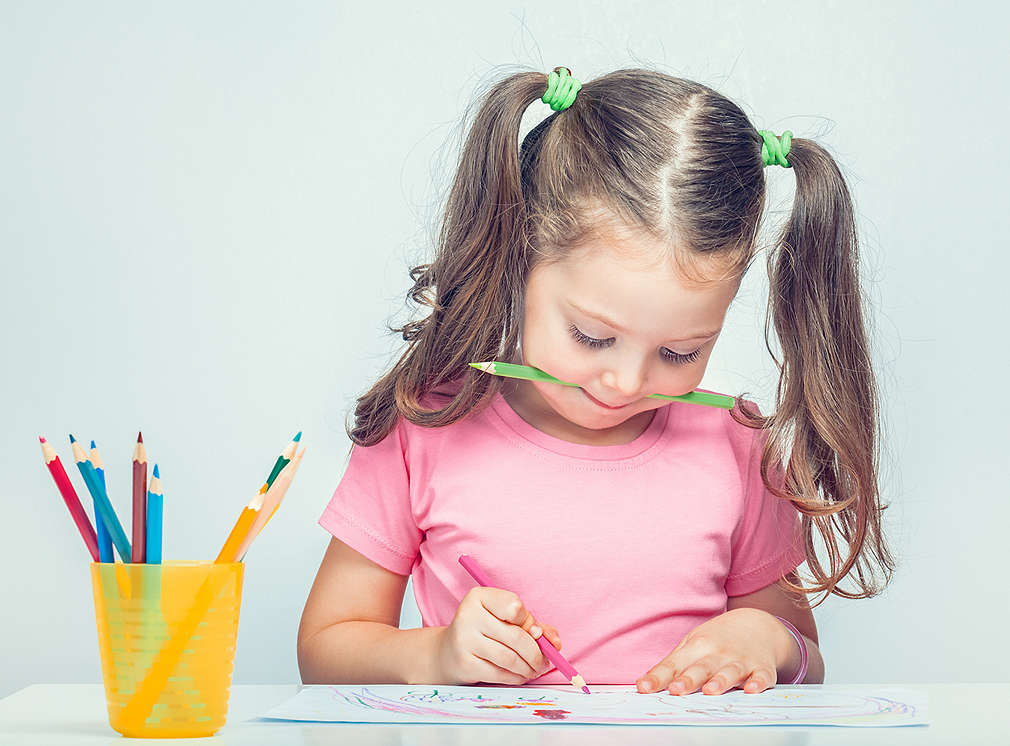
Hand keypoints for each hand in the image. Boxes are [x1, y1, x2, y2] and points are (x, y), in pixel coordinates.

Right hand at [434, 586, 562, 684]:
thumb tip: (553, 642)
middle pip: (516, 636)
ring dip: (529, 668)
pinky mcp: (465, 664)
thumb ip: (532, 625)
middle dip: (537, 653)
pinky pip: (500, 674)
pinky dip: (517, 677)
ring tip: (534, 669)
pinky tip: (520, 675)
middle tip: (544, 661)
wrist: (448, 653)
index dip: (529, 622)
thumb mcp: (505, 619)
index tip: (533, 632)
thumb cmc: (485, 631)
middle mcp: (468, 615)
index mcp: (479, 597)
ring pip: (510, 658)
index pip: (514, 606)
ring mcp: (464, 640)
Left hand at [636, 608, 790, 694]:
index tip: (644, 688)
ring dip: (720, 681)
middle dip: (688, 679)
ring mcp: (741, 661)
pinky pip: (762, 676)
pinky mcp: (762, 668)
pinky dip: (759, 683)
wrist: (758, 625)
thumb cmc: (718, 640)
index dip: (659, 676)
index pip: (674, 664)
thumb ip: (672, 666)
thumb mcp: (693, 645)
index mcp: (697, 647)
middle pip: (701, 668)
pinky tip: (752, 689)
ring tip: (710, 690)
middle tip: (675, 690)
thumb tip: (645, 685)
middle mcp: (718, 653)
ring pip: (730, 672)